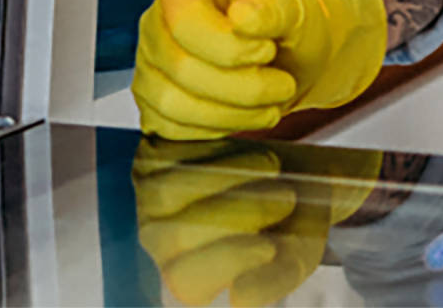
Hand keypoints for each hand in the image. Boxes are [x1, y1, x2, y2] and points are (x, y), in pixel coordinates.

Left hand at [131, 137, 383, 306]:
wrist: (294, 176)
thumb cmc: (288, 226)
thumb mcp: (294, 259)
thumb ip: (271, 282)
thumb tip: (241, 299)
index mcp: (188, 282)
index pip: (185, 281)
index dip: (227, 261)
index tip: (270, 246)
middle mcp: (158, 245)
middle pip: (176, 235)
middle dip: (238, 212)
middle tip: (288, 198)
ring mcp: (148, 200)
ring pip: (172, 191)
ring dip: (233, 176)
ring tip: (274, 170)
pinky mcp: (152, 160)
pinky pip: (177, 152)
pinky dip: (221, 150)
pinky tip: (251, 156)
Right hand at [134, 0, 387, 138]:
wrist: (293, 55)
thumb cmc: (289, 23)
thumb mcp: (296, 6)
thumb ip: (273, 9)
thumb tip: (243, 17)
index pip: (186, 23)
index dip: (230, 48)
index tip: (268, 51)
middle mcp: (158, 26)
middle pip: (182, 68)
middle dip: (244, 87)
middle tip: (283, 84)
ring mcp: (151, 67)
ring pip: (174, 104)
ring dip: (233, 114)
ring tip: (270, 104)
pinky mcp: (155, 105)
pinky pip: (172, 129)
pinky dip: (217, 129)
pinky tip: (247, 114)